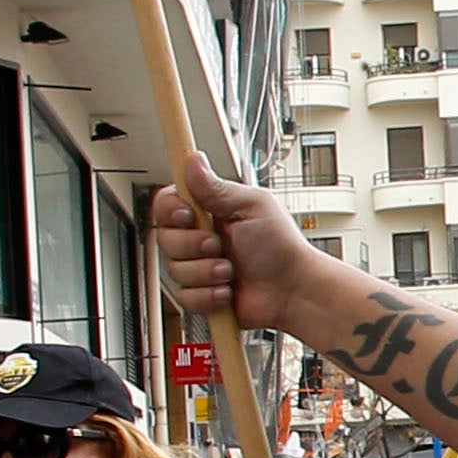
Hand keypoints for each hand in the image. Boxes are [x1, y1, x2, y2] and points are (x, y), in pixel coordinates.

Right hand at [153, 167, 339, 339]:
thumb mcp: (252, 207)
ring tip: (230, 270)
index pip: (168, 203)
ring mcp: (199, 265)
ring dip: (206, 271)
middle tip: (219, 245)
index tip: (187, 215)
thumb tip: (194, 162)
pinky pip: (185, 296)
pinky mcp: (201, 293)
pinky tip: (227, 290)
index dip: (170, 210)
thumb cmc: (282, 247)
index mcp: (210, 211)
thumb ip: (217, 187)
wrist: (292, 290)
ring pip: (174, 269)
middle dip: (193, 245)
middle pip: (165, 237)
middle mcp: (200, 237)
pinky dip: (207, 295)